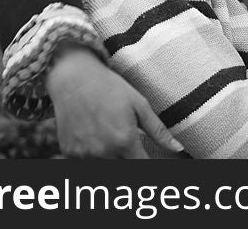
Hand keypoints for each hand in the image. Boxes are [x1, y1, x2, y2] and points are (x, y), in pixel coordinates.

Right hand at [46, 46, 182, 157]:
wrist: (73, 77)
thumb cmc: (109, 87)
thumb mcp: (139, 104)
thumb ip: (158, 131)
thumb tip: (178, 148)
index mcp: (124, 142)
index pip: (142, 168)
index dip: (148, 166)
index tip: (147, 157)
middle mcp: (103, 153)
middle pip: (122, 171)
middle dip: (129, 161)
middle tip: (127, 145)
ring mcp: (83, 155)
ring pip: (103, 169)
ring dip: (111, 159)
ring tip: (110, 138)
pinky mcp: (69, 153)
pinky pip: (84, 164)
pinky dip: (92, 157)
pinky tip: (94, 138)